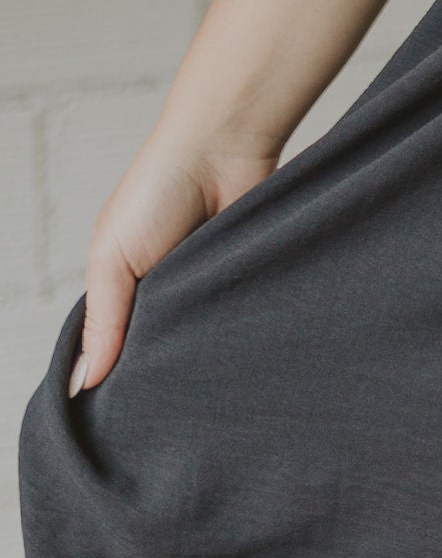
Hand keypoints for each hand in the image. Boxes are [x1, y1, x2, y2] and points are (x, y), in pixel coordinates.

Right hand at [68, 132, 279, 397]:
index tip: (117, 411)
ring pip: (197, 340)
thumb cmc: (158, 188)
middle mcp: (163, 290)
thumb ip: (102, 318)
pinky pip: (232, 318)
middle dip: (159, 369)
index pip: (115, 347)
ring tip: (197, 380)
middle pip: (158, 350)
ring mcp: (203, 285)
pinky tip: (228, 349)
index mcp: (125, 285)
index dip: (115, 374)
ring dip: (195, 351)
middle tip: (162, 401)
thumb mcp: (112, 257)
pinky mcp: (240, 278)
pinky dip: (229, 330)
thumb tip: (84, 383)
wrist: (223, 146)